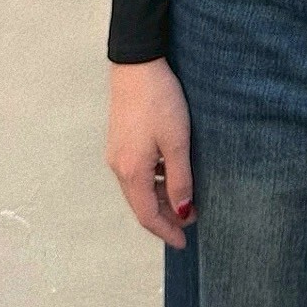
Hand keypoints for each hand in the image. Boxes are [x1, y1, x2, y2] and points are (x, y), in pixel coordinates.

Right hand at [104, 57, 195, 247]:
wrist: (137, 65)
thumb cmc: (160, 102)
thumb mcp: (176, 141)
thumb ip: (179, 179)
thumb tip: (181, 212)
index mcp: (131, 172)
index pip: (147, 215)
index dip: (165, 231)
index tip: (183, 242)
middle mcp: (118, 167)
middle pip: (141, 204)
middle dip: (164, 217)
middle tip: (190, 222)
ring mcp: (117, 153)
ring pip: (138, 188)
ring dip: (160, 198)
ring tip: (186, 199)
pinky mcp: (120, 140)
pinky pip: (136, 172)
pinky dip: (154, 181)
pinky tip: (170, 174)